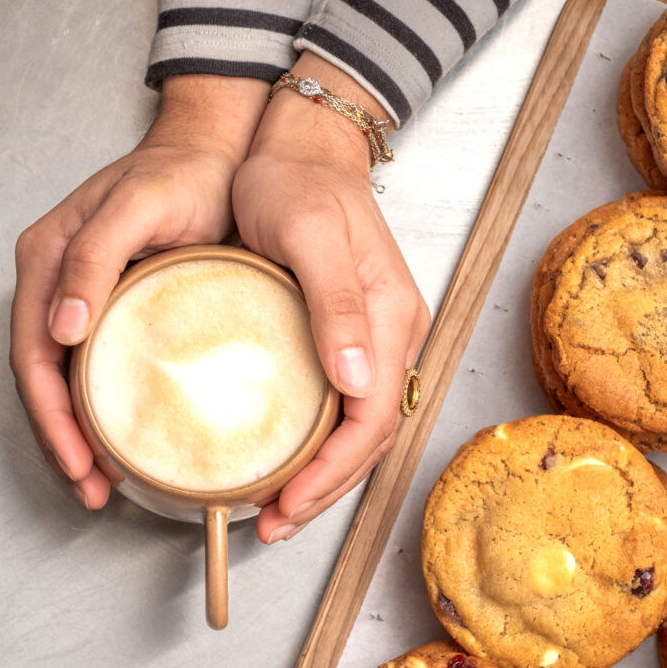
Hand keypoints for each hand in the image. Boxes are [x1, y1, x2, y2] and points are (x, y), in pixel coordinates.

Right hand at [9, 76, 267, 507]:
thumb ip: (96, 258)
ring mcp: (80, 293)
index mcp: (48, 258)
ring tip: (104, 479)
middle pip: (42, 376)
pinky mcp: (112, 303)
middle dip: (61, 438)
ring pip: (65, 377)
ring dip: (79, 431)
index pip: (33, 354)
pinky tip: (127, 436)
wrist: (219, 152)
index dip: (51, 416)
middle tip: (92, 486)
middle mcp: (55, 278)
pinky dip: (103, 406)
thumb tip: (63, 327)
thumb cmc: (183, 173)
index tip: (80, 462)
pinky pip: (94, 364)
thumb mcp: (139, 206)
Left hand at [233, 54, 431, 542]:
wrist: (302, 143)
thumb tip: (356, 380)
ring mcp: (380, 336)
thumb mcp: (307, 233)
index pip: (371, 420)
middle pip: (372, 437)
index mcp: (390, 317)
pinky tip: (288, 458)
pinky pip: (348, 406)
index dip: (331, 473)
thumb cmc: (296, 180)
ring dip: (324, 474)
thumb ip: (336, 304)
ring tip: (276, 507)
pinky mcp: (357, 334)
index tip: (285, 504)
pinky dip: (321, 444)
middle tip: (271, 524)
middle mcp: (395, 334)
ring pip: (362, 428)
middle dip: (326, 489)